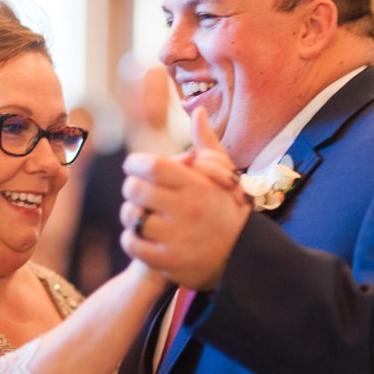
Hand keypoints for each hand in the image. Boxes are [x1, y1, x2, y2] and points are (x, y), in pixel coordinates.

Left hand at [120, 108, 250, 289]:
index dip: (136, 163)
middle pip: (135, 189)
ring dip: (130, 214)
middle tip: (137, 191)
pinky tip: (141, 236)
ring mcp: (176, 238)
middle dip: (132, 187)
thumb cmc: (228, 210)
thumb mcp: (224, 176)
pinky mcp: (168, 262)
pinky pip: (132, 244)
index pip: (152, 166)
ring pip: (131, 217)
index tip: (134, 166)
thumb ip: (207, 145)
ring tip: (140, 214)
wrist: (242, 257)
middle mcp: (187, 210)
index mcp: (198, 186)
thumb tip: (198, 111)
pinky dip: (131, 239)